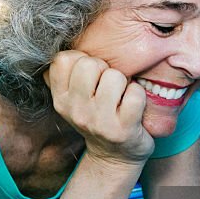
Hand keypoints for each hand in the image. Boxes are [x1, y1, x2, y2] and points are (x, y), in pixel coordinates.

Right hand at [43, 50, 153, 165]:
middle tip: (108, 87)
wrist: (114, 157)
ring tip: (120, 98)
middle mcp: (75, 111)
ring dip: (123, 83)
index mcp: (60, 99)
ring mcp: (99, 121)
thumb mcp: (74, 99)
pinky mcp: (123, 129)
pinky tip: (133, 107)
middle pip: (89, 64)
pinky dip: (139, 96)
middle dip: (104, 69)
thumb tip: (66, 41)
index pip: (63, 59)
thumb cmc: (97, 117)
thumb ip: (67, 73)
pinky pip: (135, 93)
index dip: (81, 59)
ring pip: (114, 76)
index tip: (90, 76)